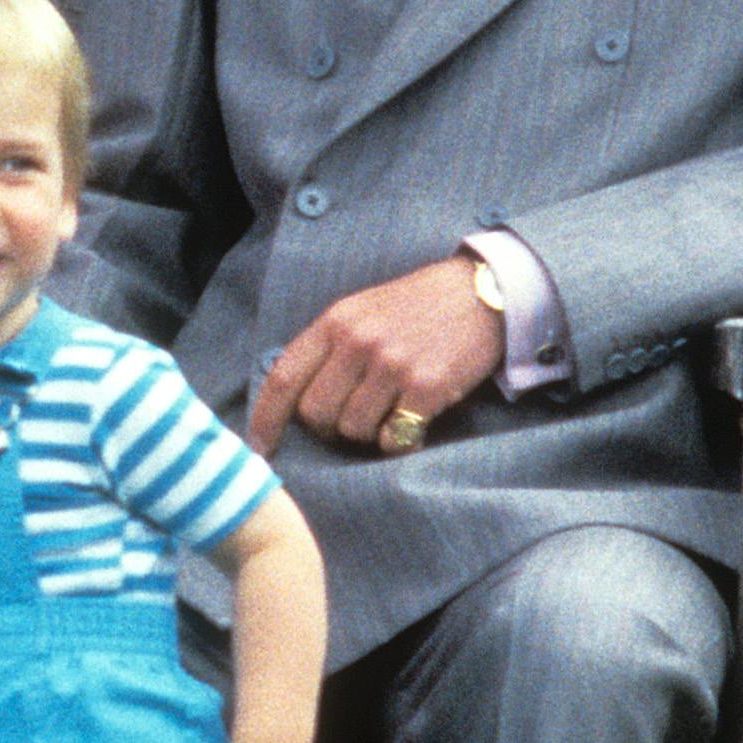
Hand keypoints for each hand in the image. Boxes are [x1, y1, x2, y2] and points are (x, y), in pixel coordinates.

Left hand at [245, 258, 502, 455]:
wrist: (483, 294)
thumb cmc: (418, 308)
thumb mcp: (363, 311)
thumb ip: (328, 347)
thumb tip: (293, 400)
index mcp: (335, 322)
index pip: (283, 378)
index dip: (264, 419)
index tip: (259, 449)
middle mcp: (358, 342)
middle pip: (315, 414)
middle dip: (329, 427)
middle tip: (354, 416)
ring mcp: (392, 364)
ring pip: (353, 430)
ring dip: (367, 432)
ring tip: (389, 410)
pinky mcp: (426, 387)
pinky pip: (393, 438)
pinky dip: (400, 439)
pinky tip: (414, 419)